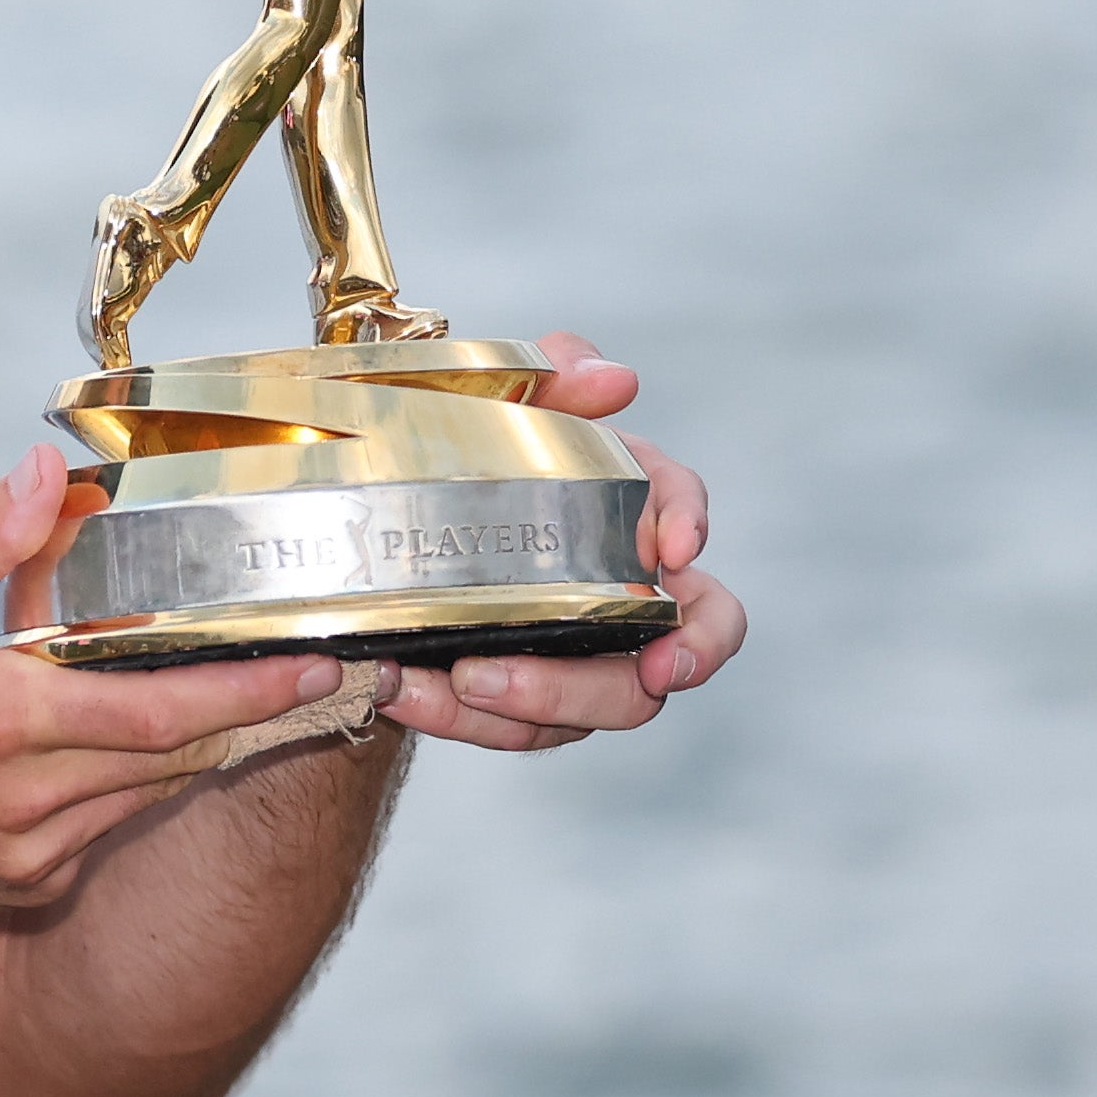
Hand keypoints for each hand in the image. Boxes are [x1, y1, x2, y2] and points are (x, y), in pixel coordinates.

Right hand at [0, 448, 353, 916]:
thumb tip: (44, 472)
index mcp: (5, 722)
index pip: (163, 712)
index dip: (250, 692)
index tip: (316, 665)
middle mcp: (26, 800)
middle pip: (175, 760)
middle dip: (247, 718)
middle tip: (308, 678)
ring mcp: (23, 853)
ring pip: (144, 800)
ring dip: (189, 753)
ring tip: (235, 706)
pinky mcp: (12, 884)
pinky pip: (97, 833)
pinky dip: (124, 790)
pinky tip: (122, 753)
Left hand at [387, 336, 746, 750]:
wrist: (396, 500)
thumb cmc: (478, 439)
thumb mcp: (507, 392)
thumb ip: (561, 371)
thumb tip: (614, 381)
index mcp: (640, 530)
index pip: (699, 552)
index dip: (699, 575)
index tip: (673, 554)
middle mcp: (628, 607)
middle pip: (661, 662)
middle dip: (595, 684)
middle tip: (511, 674)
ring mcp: (578, 658)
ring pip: (582, 710)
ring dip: (520, 706)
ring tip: (454, 680)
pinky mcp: (518, 698)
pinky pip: (503, 725)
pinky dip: (450, 714)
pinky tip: (400, 684)